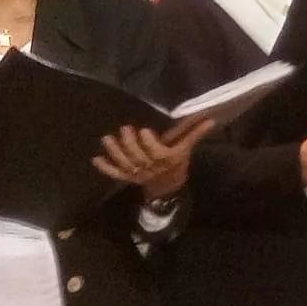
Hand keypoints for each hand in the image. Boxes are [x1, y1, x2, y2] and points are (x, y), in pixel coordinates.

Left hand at [94, 118, 212, 199]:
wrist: (167, 187)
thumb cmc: (177, 163)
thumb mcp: (186, 149)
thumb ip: (194, 133)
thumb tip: (210, 118)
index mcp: (166, 159)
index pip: (157, 152)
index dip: (149, 143)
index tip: (144, 130)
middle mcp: (150, 167)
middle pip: (138, 157)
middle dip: (130, 144)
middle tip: (124, 129)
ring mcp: (137, 173)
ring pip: (125, 163)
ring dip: (115, 152)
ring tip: (107, 138)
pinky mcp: (127, 176)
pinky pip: (115, 173)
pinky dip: (106, 168)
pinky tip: (96, 159)